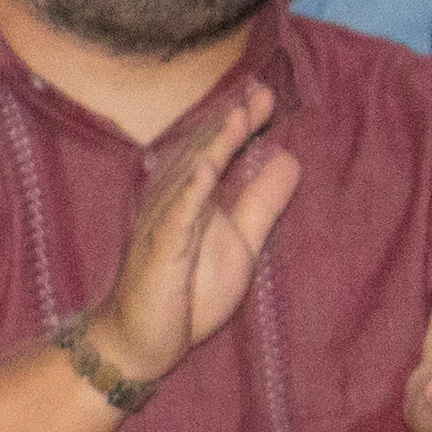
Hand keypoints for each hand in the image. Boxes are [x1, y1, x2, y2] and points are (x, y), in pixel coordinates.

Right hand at [82, 90, 299, 394]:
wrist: (142, 340)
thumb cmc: (186, 292)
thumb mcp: (240, 243)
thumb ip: (262, 201)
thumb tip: (290, 156)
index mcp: (193, 196)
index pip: (218, 150)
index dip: (242, 123)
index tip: (267, 94)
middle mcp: (173, 201)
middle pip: (204, 152)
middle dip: (232, 122)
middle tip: (261, 90)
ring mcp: (163, 225)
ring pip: (188, 177)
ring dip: (212, 146)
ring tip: (238, 116)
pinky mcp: (158, 252)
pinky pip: (174, 219)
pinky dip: (189, 193)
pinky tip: (205, 171)